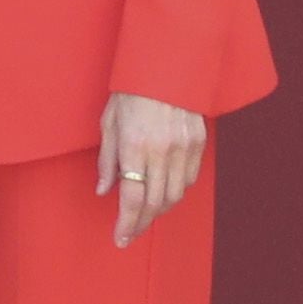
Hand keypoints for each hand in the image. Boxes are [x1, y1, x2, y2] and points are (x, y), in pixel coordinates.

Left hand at [97, 93, 208, 248]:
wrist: (165, 65)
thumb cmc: (130, 92)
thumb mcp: (109, 124)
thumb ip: (108, 161)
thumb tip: (104, 191)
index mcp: (134, 146)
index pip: (132, 198)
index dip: (126, 224)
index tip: (120, 238)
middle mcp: (161, 151)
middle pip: (155, 203)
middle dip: (141, 224)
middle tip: (130, 234)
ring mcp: (183, 147)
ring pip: (174, 195)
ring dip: (159, 211)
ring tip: (146, 216)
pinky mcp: (198, 142)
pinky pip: (189, 179)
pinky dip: (176, 192)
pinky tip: (165, 193)